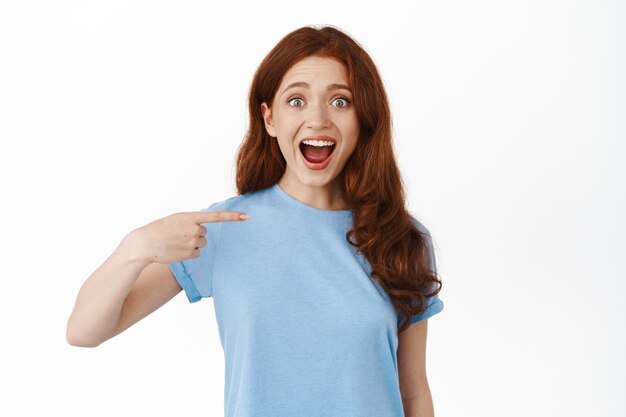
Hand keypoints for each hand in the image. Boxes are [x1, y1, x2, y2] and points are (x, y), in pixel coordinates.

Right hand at [123, 211, 249, 263]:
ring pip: (201, 244)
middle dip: (194, 234)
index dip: (233, 217)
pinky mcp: (189, 254)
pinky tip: (176, 250)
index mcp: (191, 216)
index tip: (247, 216)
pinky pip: (197, 253)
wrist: (144, 243)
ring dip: (191, 244)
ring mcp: (192, 242)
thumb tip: (204, 231)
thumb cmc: (160, 229)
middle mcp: (194, 229)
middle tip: (178, 235)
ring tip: (175, 242)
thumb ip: (192, 221)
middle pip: (205, 233)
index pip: (217, 216)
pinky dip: (189, 253)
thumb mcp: (176, 219)